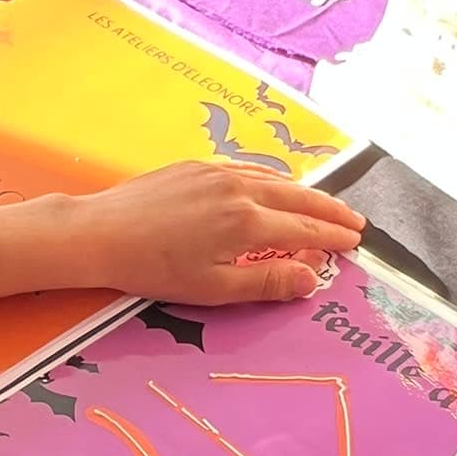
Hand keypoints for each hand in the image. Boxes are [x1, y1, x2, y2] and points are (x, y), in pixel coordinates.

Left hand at [66, 162, 362, 303]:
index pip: (305, 230)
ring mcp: (217, 172)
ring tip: (325, 206)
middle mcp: (240, 189)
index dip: (333, 239)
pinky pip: (248, 168)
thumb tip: (312, 279)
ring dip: (305, 193)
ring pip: (275, 179)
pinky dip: (273, 178)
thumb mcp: (214, 289)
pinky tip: (276, 184)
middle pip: (298, 199)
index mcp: (248, 223)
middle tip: (356, 223)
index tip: (355, 245)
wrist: (100, 233)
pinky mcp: (196, 166)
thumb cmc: (154, 269)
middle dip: (330, 212)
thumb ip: (267, 283)